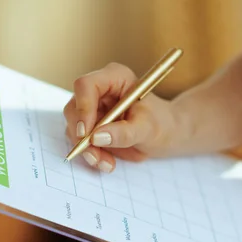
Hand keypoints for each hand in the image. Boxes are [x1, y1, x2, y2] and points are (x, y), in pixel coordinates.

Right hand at [63, 63, 178, 171]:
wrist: (166, 134)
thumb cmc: (161, 124)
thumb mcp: (147, 129)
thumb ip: (124, 133)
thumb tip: (97, 137)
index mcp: (115, 78)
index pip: (86, 86)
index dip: (82, 108)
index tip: (86, 134)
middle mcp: (100, 90)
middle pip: (75, 108)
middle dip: (82, 136)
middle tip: (96, 157)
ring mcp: (93, 107)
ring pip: (75, 128)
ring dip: (87, 149)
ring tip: (106, 164)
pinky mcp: (91, 124)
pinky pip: (81, 140)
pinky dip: (91, 153)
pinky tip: (107, 163)